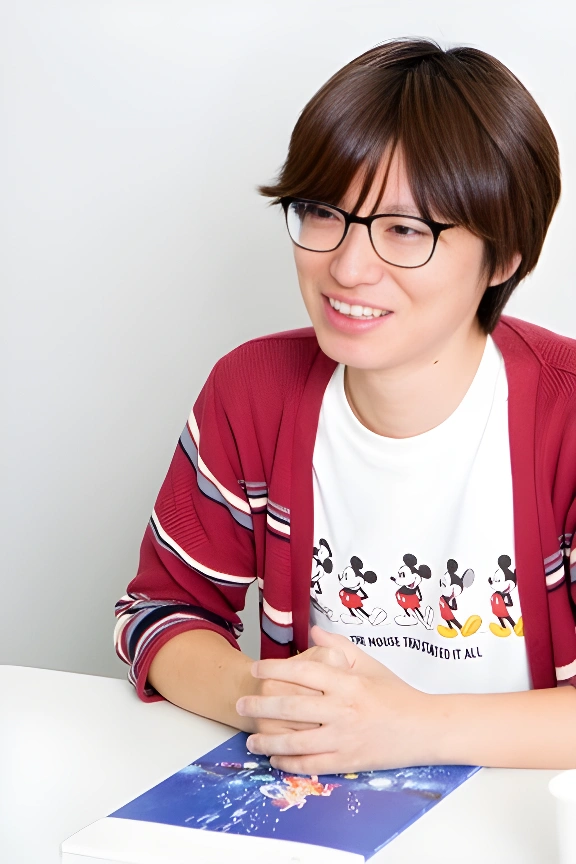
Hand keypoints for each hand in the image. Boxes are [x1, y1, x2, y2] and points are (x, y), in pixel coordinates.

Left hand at [237, 628, 433, 773]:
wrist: (425, 728)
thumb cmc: (397, 695)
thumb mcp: (370, 664)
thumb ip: (340, 648)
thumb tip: (315, 633)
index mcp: (347, 682)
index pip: (303, 672)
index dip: (275, 669)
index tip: (256, 669)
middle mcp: (343, 709)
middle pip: (292, 707)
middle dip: (261, 706)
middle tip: (242, 704)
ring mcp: (344, 738)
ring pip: (296, 741)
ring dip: (269, 741)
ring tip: (251, 739)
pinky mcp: (348, 761)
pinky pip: (312, 764)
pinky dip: (290, 764)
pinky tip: (275, 760)